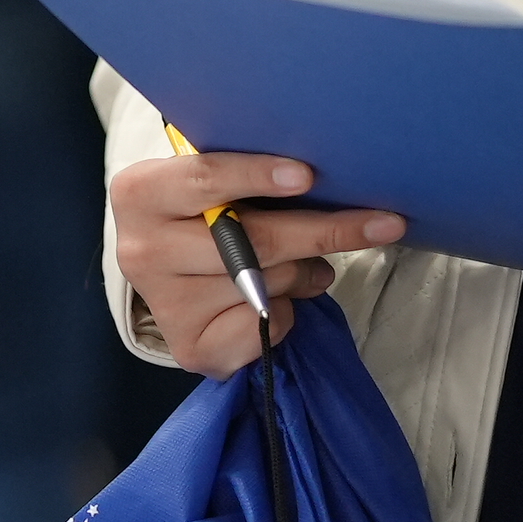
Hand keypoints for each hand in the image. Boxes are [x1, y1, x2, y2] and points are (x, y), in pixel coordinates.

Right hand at [107, 148, 401, 376]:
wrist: (166, 270)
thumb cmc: (204, 211)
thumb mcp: (211, 180)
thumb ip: (247, 174)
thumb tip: (330, 176)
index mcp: (139, 192)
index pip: (204, 179)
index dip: (256, 175)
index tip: (308, 175)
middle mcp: (142, 250)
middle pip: (251, 241)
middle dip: (322, 231)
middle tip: (382, 224)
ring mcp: (166, 305)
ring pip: (266, 283)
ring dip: (304, 273)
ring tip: (308, 266)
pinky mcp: (191, 348)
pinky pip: (266, 325)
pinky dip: (287, 312)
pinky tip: (276, 300)